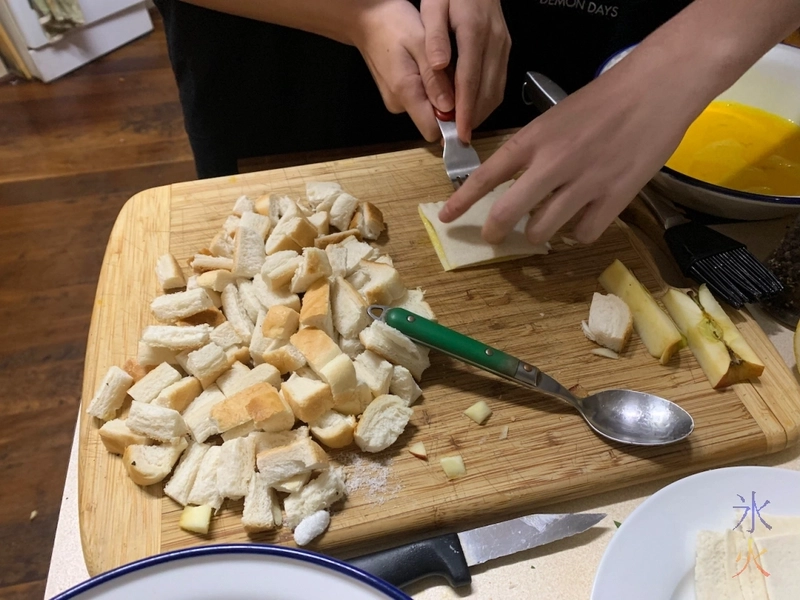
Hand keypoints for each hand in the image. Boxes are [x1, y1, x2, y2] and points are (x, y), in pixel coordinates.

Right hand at [352, 0, 453, 141]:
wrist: (366, 19)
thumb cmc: (394, 24)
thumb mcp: (420, 43)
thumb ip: (434, 78)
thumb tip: (449, 108)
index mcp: (404, 92)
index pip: (431, 130)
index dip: (450, 122)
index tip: (463, 102)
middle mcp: (398, 104)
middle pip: (432, 120)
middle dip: (446, 102)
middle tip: (447, 71)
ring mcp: (395, 101)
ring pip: (427, 108)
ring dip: (437, 91)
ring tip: (433, 64)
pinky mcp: (395, 95)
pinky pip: (419, 99)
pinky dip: (428, 86)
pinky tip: (424, 65)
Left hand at [420, 0, 509, 141]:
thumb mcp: (434, 5)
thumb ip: (435, 36)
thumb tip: (439, 66)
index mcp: (474, 32)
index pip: (470, 80)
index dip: (465, 110)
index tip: (459, 132)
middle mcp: (495, 42)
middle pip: (487, 90)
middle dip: (474, 117)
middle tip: (459, 138)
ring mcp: (504, 45)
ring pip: (497, 88)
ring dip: (482, 111)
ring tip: (464, 127)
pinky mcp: (506, 47)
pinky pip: (499, 80)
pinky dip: (487, 99)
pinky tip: (473, 107)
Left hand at [437, 60, 701, 244]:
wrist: (656, 88)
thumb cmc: (604, 100)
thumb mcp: (556, 119)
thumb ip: (534, 154)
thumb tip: (517, 189)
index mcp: (533, 140)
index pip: (486, 176)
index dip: (461, 202)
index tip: (446, 218)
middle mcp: (552, 164)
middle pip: (507, 214)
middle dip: (495, 232)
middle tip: (495, 237)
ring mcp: (583, 183)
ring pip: (542, 231)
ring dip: (538, 234)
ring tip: (547, 224)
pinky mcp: (614, 198)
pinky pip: (582, 235)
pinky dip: (578, 233)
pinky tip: (582, 220)